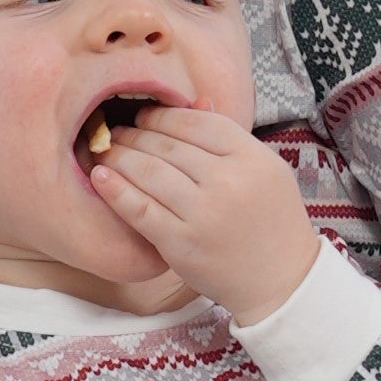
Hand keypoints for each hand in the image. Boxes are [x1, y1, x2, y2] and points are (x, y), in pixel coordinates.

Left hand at [89, 107, 317, 323]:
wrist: (281, 279)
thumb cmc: (270, 220)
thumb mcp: (265, 170)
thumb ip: (230, 139)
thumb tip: (195, 102)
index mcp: (252, 157)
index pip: (197, 122)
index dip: (164, 116)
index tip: (145, 116)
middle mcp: (228, 182)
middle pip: (167, 146)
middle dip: (135, 134)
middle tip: (116, 131)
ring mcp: (203, 214)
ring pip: (149, 172)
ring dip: (120, 156)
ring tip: (106, 150)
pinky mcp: (180, 243)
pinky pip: (139, 209)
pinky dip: (115, 190)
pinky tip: (100, 177)